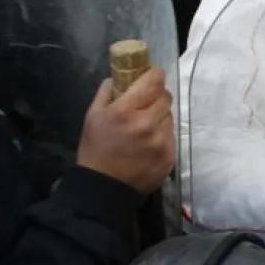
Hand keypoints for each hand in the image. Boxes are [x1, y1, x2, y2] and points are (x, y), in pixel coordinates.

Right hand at [77, 69, 174, 193]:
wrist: (104, 188)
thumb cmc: (95, 149)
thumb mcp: (93, 116)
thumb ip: (107, 92)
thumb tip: (118, 77)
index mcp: (126, 110)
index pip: (154, 81)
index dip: (153, 75)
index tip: (150, 77)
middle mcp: (148, 123)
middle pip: (166, 97)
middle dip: (156, 96)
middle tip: (145, 104)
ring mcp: (162, 140)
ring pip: (170, 115)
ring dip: (160, 116)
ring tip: (144, 127)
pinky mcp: (170, 155)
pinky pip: (171, 135)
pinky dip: (163, 135)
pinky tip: (149, 143)